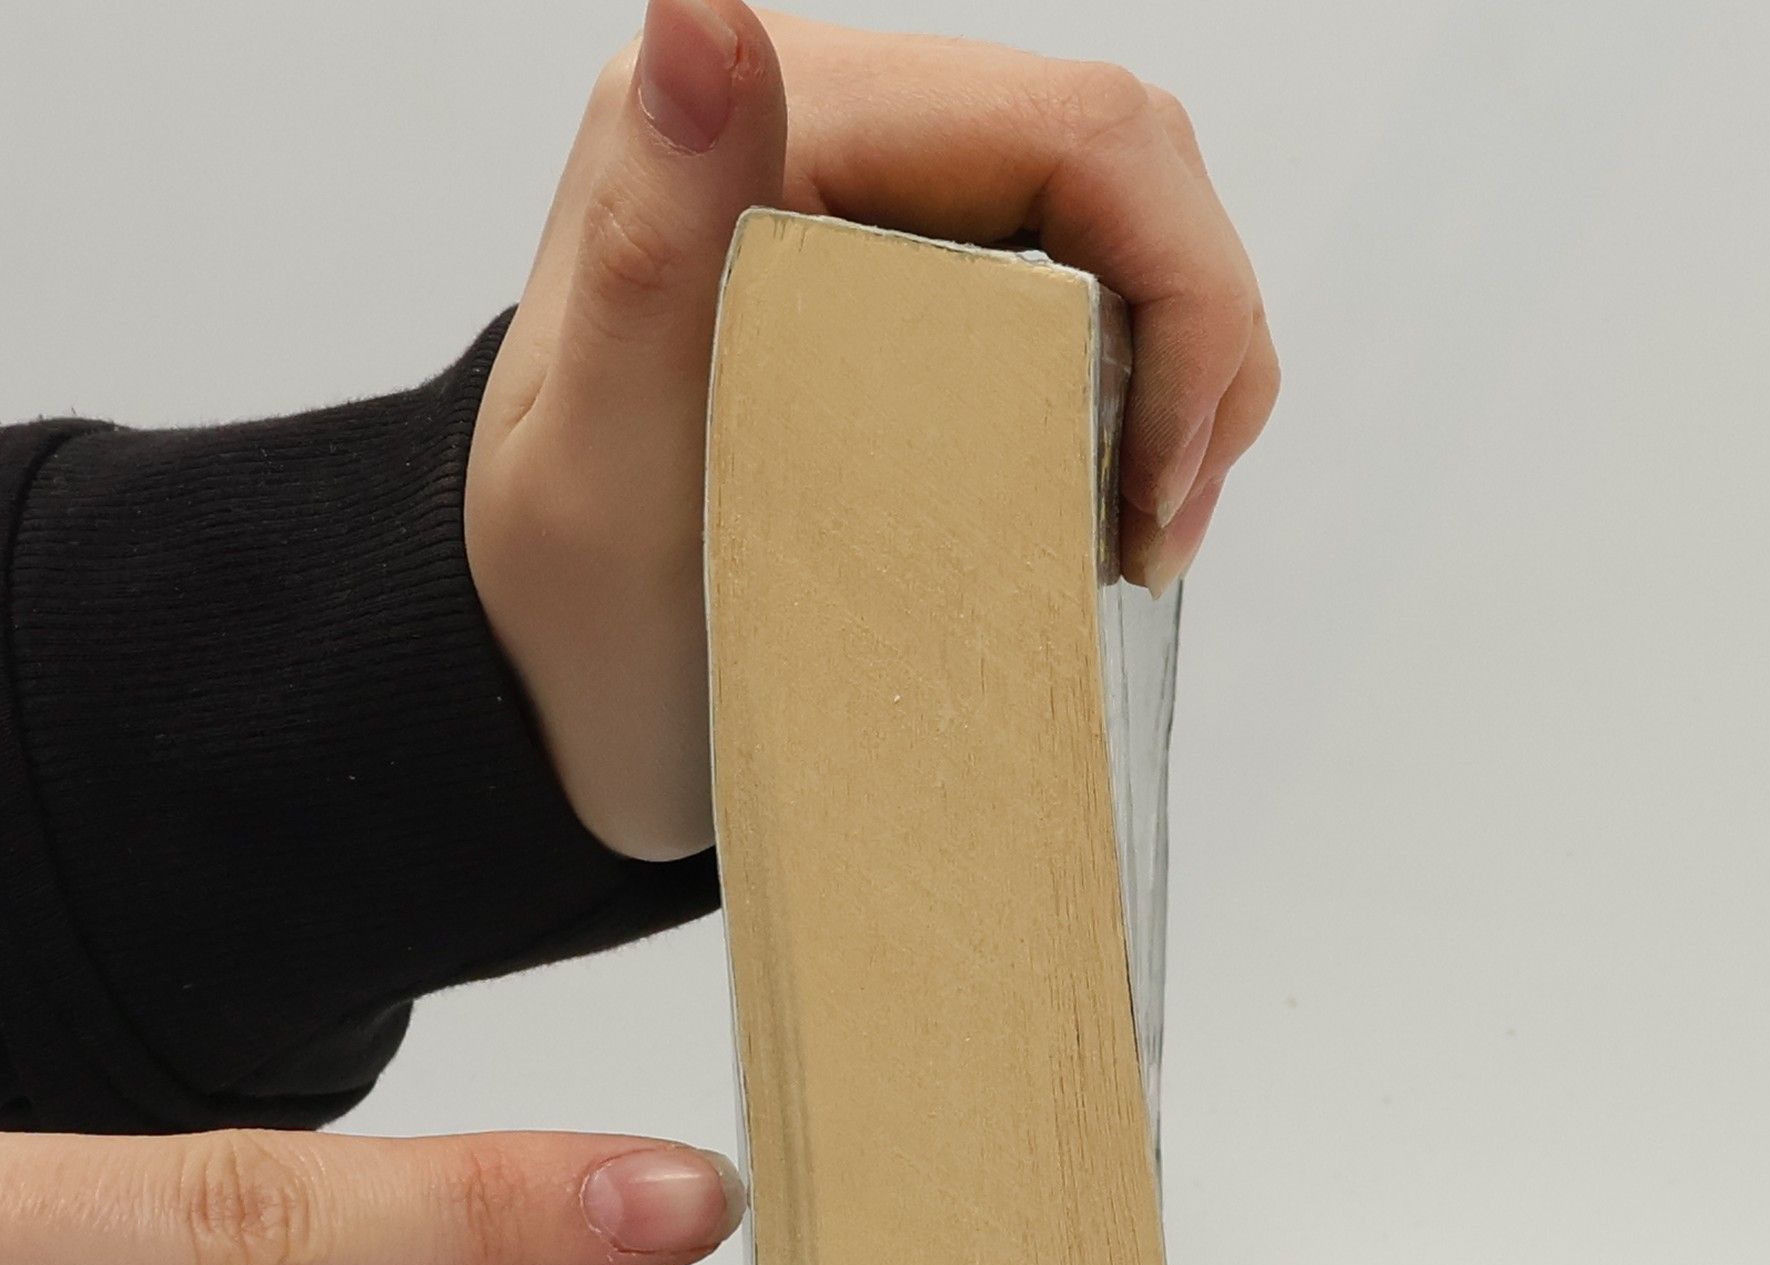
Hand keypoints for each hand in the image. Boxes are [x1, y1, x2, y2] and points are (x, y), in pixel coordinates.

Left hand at [466, 0, 1278, 862]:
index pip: (1071, 136)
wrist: (560, 683)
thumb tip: (707, 17)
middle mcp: (819, 126)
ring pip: (1128, 225)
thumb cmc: (572, 614)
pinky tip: (1111, 503)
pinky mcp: (911, 281)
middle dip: (1198, 346)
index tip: (1152, 489)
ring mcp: (879, 201)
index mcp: (753, 130)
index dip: (1178, 295)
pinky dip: (1142, 395)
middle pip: (1124, 167)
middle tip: (1158, 531)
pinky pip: (1090, 293)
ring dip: (1185, 376)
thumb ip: (655, 250)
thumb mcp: (596, 472)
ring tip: (1143, 535)